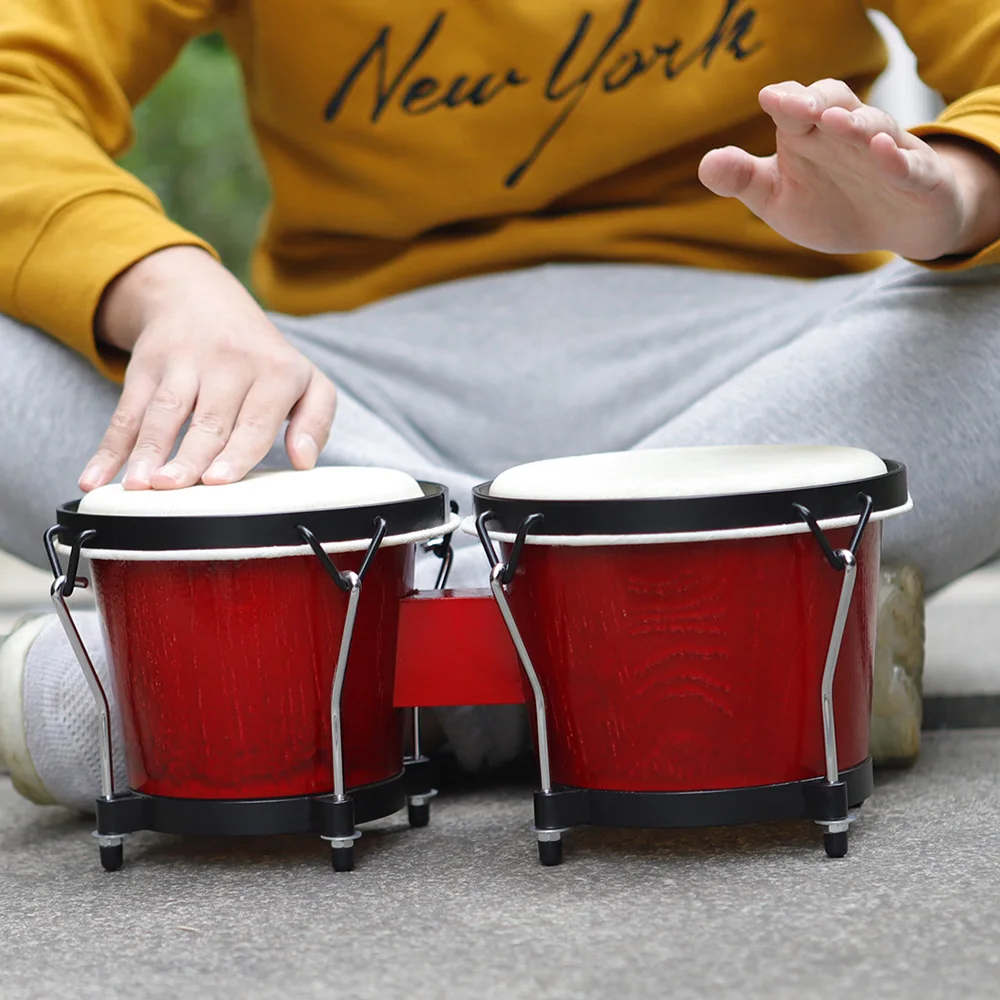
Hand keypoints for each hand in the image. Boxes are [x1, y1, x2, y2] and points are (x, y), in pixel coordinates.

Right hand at [79, 246, 336, 491]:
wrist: (201, 297)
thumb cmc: (263, 358)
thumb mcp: (306, 380)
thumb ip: (316, 420)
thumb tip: (304, 462)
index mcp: (275, 371)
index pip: (256, 420)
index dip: (236, 451)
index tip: (218, 481)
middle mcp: (229, 363)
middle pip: (208, 420)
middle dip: (190, 456)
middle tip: (175, 487)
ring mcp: (182, 363)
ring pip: (163, 414)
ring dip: (147, 451)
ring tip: (138, 487)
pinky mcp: (146, 368)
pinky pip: (125, 413)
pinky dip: (108, 449)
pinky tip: (94, 479)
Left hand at [698, 78, 999, 259]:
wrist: (894, 228)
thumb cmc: (830, 204)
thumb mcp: (778, 198)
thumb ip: (744, 180)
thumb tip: (707, 164)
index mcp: (810, 135)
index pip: (796, 106)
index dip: (785, 100)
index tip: (768, 99)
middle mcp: (848, 135)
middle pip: (836, 101)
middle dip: (820, 101)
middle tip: (801, 107)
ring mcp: (886, 152)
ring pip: (875, 125)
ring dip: (858, 122)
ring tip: (840, 123)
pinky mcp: (918, 177)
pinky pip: (911, 163)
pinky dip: (898, 157)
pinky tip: (884, 152)